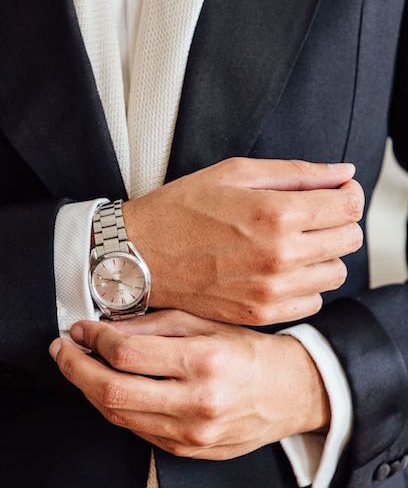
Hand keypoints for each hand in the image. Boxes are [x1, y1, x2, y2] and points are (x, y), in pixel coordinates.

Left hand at [49, 309, 329, 459]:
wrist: (289, 393)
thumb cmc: (248, 352)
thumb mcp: (205, 323)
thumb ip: (153, 325)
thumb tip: (103, 329)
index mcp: (205, 363)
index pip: (128, 355)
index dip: (93, 340)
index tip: (81, 329)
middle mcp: (197, 403)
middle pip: (112, 392)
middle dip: (75, 369)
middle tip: (61, 350)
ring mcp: (191, 434)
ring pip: (118, 415)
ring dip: (88, 389)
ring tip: (77, 366)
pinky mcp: (187, 451)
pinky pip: (136, 430)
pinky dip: (115, 407)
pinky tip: (106, 388)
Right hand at [121, 157, 363, 325]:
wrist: (139, 255)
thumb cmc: (180, 209)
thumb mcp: (235, 174)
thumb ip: (296, 173)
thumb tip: (344, 174)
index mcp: (276, 214)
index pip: (348, 207)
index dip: (346, 195)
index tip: (333, 193)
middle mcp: (280, 256)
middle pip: (349, 240)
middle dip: (337, 222)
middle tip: (310, 215)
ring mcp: (270, 291)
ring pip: (334, 273)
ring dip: (322, 256)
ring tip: (291, 244)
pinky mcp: (259, 314)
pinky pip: (311, 302)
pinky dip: (304, 286)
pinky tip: (278, 271)